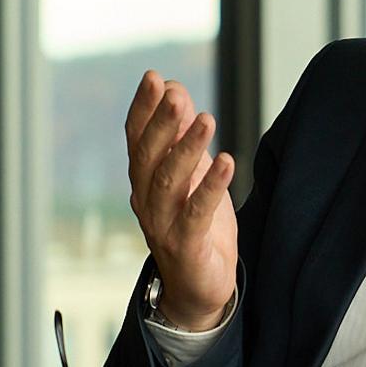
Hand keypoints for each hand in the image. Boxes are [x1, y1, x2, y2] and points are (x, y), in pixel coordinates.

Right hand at [126, 70, 237, 329]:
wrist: (199, 290)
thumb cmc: (196, 227)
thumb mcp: (192, 177)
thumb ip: (183, 139)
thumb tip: (178, 92)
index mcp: (145, 181)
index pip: (137, 139)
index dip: (143, 109)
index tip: (154, 77)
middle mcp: (147, 200)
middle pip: (148, 157)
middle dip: (161, 124)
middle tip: (176, 94)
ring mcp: (164, 225)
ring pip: (169, 182)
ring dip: (187, 148)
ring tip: (207, 119)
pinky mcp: (187, 247)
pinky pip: (197, 214)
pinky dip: (211, 187)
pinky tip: (228, 163)